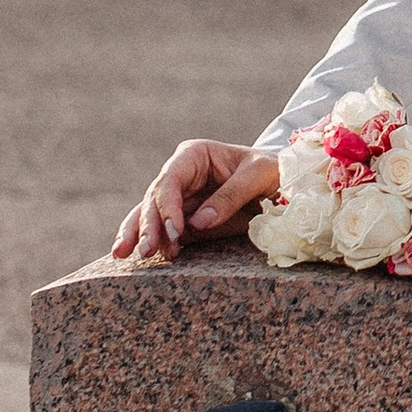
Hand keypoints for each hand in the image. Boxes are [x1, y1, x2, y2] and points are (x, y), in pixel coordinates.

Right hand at [112, 139, 281, 263]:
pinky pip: (161, 230)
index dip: (167, 206)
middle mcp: (181, 175)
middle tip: (146, 251)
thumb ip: (231, 196)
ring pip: (149, 214)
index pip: (171, 180)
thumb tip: (198, 222)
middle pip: (155, 199)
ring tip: (128, 255)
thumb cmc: (272, 170)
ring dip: (139, 234)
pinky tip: (130, 255)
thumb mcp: (259, 175)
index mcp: (195, 155)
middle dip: (148, 225)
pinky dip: (150, 241)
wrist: (282, 182)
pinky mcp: (184, 219)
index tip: (175, 232)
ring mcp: (180, 198)